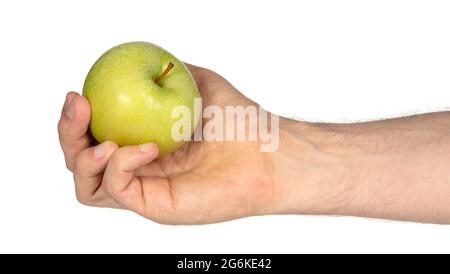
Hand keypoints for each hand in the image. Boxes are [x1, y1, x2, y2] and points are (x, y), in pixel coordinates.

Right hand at [58, 64, 305, 223]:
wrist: (268, 150)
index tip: (79, 94)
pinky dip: (121, 164)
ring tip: (104, 139)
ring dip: (82, 156)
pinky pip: (118, 189)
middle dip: (68, 134)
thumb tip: (148, 59)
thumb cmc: (240, 120)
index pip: (93, 138)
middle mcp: (140, 170)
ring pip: (87, 186)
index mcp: (143, 145)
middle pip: (80, 162)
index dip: (77, 120)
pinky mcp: (156, 206)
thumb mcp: (199, 83)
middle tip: (78, 107)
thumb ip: (171, 72)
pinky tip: (146, 147)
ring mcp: (147, 190)